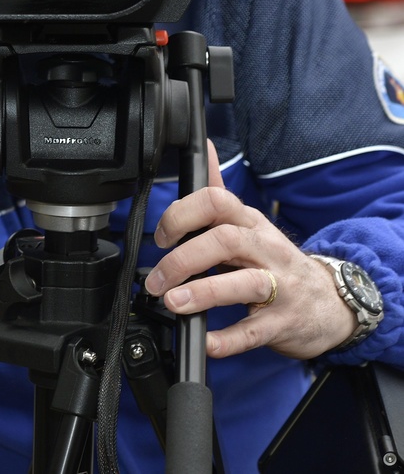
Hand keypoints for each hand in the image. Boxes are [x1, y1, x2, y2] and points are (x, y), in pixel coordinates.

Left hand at [145, 143, 357, 358]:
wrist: (331, 303)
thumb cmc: (277, 261)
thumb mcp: (249, 223)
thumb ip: (219, 192)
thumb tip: (204, 148)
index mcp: (250, 223)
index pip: (216, 201)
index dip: (181, 215)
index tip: (161, 236)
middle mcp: (265, 250)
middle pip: (224, 240)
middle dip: (183, 258)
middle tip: (156, 279)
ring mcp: (279, 287)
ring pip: (243, 283)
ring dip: (202, 292)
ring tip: (173, 302)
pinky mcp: (285, 322)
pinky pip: (255, 330)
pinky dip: (227, 338)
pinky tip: (207, 341)